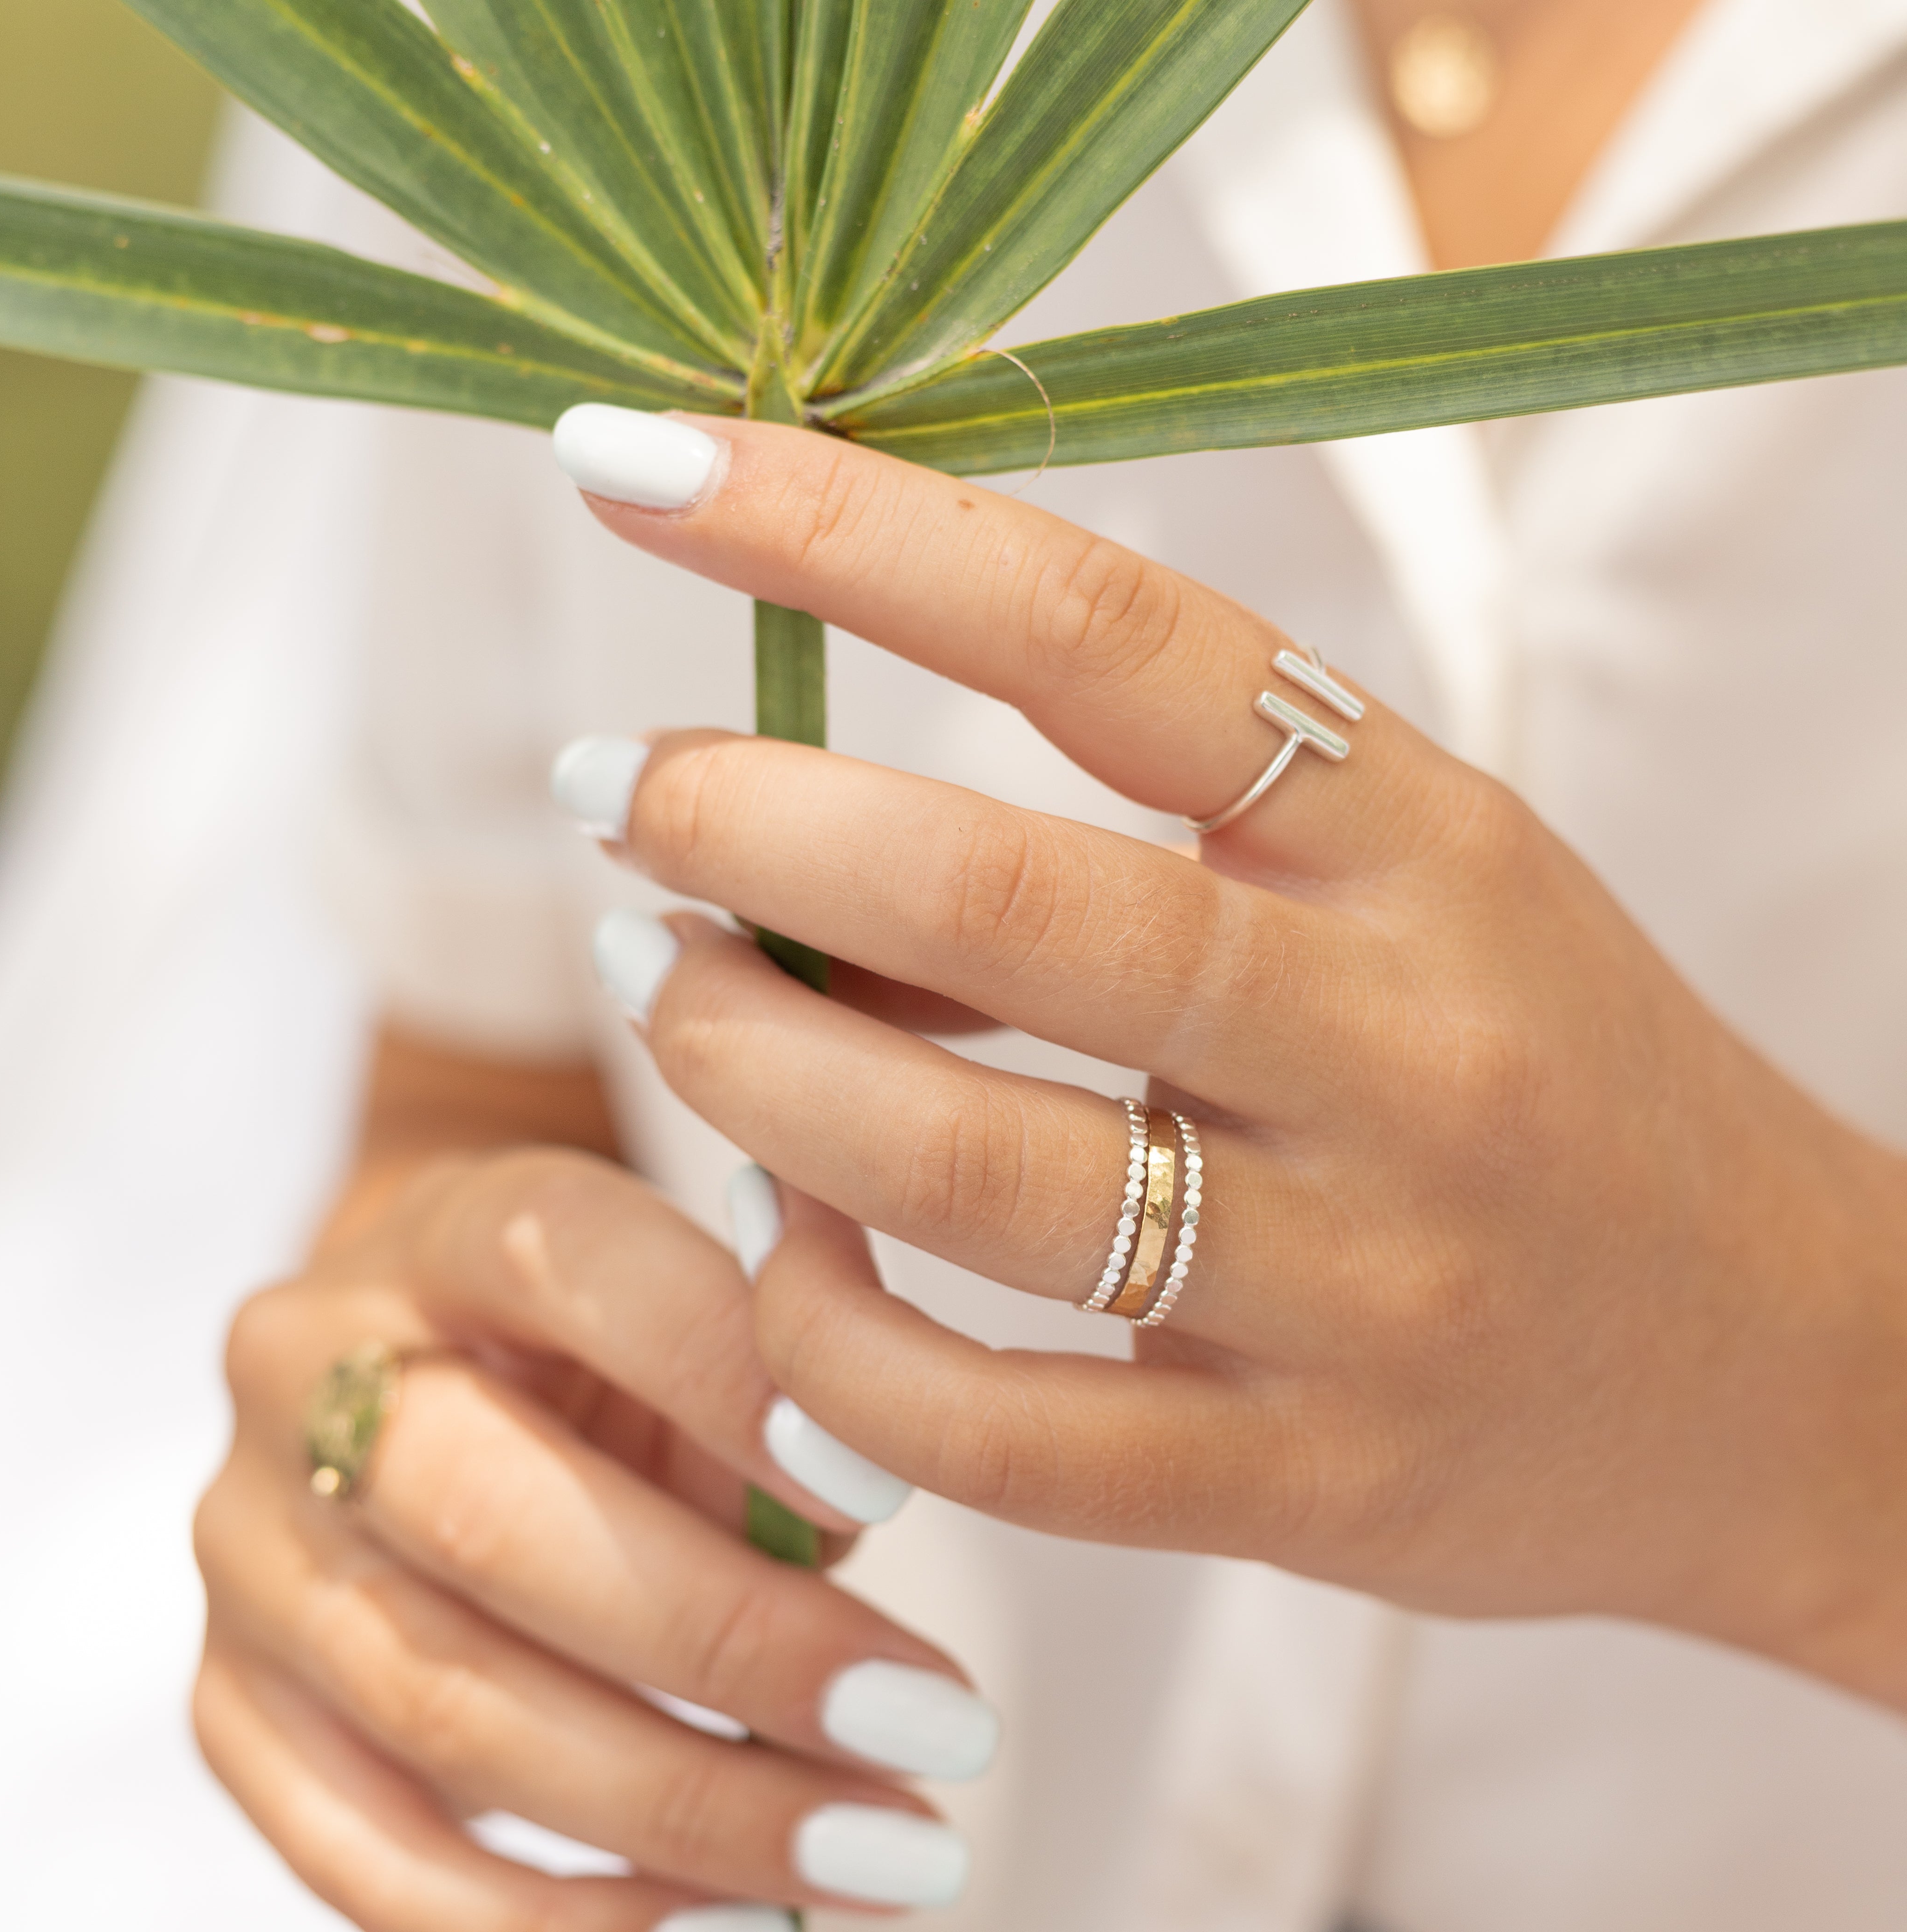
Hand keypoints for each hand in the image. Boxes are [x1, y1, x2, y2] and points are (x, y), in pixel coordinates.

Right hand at [194, 1142, 995, 1929]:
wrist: (436, 1358)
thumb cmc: (621, 1332)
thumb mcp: (705, 1293)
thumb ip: (786, 1355)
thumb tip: (861, 1486)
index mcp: (450, 1225)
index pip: (573, 1265)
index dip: (730, 1374)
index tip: (892, 1494)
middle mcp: (309, 1370)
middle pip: (494, 1523)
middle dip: (731, 1645)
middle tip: (931, 1725)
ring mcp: (251, 1548)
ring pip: (444, 1705)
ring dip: (685, 1808)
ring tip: (880, 1852)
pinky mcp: (231, 1703)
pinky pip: (368, 1854)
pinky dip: (551, 1921)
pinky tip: (723, 1925)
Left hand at [556, 408, 1906, 1710]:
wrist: (1778, 1372)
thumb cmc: (1553, 1079)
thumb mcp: (1420, 891)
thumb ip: (1164, 835)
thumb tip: (813, 837)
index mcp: (1425, 844)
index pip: (1110, 631)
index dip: (853, 529)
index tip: (654, 466)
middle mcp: (1399, 1047)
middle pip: (1005, 904)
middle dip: (751, 826)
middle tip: (621, 786)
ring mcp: (1357, 1282)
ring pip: (967, 1174)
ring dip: (748, 1075)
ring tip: (661, 996)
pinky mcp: (1303, 1483)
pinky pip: (995, 1433)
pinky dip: (831, 1341)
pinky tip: (775, 1259)